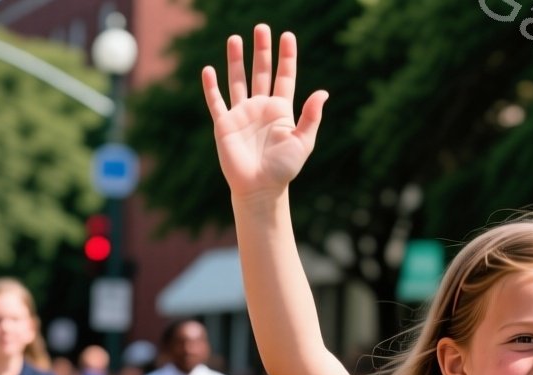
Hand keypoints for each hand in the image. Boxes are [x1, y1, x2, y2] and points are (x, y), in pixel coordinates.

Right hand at [202, 26, 328, 204]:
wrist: (260, 189)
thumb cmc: (284, 169)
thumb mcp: (303, 142)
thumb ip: (311, 117)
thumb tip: (323, 92)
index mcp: (281, 110)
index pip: (284, 76)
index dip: (286, 56)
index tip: (287, 35)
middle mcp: (261, 107)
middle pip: (261, 71)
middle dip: (261, 50)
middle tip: (261, 27)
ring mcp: (241, 114)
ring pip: (238, 80)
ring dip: (236, 60)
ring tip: (235, 38)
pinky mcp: (224, 124)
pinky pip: (216, 101)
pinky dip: (211, 86)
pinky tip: (209, 70)